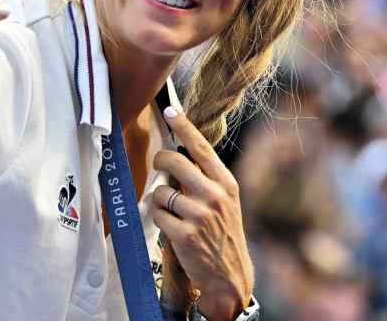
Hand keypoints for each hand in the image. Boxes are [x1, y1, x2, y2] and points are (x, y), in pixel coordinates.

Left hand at [152, 108, 253, 320]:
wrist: (229, 276)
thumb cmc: (222, 233)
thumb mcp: (225, 202)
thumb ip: (206, 179)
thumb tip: (179, 155)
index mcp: (226, 183)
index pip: (201, 148)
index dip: (184, 126)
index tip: (170, 110)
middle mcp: (215, 196)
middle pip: (174, 161)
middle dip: (160, 160)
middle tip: (159, 165)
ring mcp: (200, 215)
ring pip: (160, 191)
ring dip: (160, 200)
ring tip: (173, 212)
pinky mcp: (184, 234)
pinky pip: (157, 214)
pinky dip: (159, 220)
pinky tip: (173, 229)